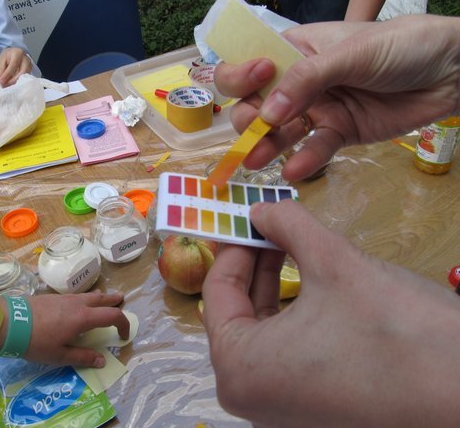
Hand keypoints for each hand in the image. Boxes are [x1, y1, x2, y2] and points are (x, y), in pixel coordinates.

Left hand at [0, 47, 32, 86]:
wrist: (14, 54)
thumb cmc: (8, 56)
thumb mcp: (1, 60)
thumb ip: (0, 70)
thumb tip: (0, 81)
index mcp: (18, 53)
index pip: (13, 66)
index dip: (6, 75)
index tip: (0, 82)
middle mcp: (26, 59)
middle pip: (22, 72)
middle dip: (13, 81)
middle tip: (5, 86)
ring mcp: (30, 66)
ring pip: (25, 77)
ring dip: (16, 83)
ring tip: (7, 86)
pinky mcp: (31, 72)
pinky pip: (26, 79)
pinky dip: (19, 84)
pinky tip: (12, 86)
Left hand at [23, 291, 128, 366]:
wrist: (10, 322)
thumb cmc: (36, 342)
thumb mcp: (59, 355)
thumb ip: (82, 357)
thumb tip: (102, 360)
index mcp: (83, 318)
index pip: (113, 316)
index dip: (123, 324)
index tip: (124, 335)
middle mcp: (78, 304)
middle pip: (102, 299)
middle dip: (114, 300)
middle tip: (122, 300)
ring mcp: (65, 298)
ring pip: (89, 295)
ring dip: (100, 298)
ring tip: (104, 299)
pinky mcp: (54, 297)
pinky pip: (77, 296)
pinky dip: (86, 298)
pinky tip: (79, 304)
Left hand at [202, 200, 459, 426]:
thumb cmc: (397, 332)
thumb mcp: (335, 263)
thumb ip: (288, 227)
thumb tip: (260, 208)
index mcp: (239, 369)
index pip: (218, 293)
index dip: (235, 247)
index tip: (250, 219)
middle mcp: (251, 400)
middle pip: (239, 315)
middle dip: (257, 266)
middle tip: (274, 228)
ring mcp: (283, 414)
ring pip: (265, 337)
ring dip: (277, 290)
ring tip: (295, 250)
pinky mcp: (315, 417)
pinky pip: (289, 360)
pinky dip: (297, 321)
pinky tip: (316, 291)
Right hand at [215, 15, 459, 180]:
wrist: (452, 71)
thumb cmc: (402, 46)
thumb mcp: (352, 53)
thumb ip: (308, 79)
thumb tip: (268, 112)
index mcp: (296, 49)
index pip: (251, 62)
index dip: (243, 74)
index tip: (258, 80)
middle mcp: (300, 81)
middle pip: (257, 102)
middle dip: (250, 116)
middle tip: (257, 127)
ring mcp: (319, 108)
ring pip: (280, 131)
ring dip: (265, 145)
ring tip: (254, 161)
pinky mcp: (339, 133)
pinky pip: (316, 149)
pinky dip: (305, 161)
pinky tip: (295, 171)